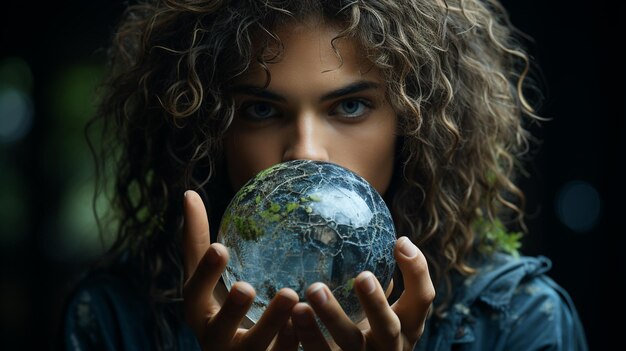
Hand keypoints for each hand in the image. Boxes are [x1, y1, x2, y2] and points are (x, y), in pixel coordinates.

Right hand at [182, 190, 300, 349]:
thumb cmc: (220, 307)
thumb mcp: (207, 279)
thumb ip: (197, 240)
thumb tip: (188, 193)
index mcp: (200, 311)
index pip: (196, 291)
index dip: (206, 272)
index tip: (220, 248)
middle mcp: (216, 339)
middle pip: (221, 327)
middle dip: (231, 309)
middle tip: (246, 286)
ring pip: (257, 346)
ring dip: (272, 322)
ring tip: (290, 295)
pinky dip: (295, 342)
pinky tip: (311, 320)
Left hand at [291, 236, 434, 350]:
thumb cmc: (366, 331)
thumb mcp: (380, 310)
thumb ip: (377, 279)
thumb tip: (367, 228)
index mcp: (406, 326)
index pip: (423, 299)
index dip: (417, 272)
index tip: (399, 242)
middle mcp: (389, 349)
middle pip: (387, 328)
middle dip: (376, 303)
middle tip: (362, 276)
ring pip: (347, 346)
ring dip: (329, 321)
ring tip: (305, 301)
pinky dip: (302, 338)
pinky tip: (287, 318)